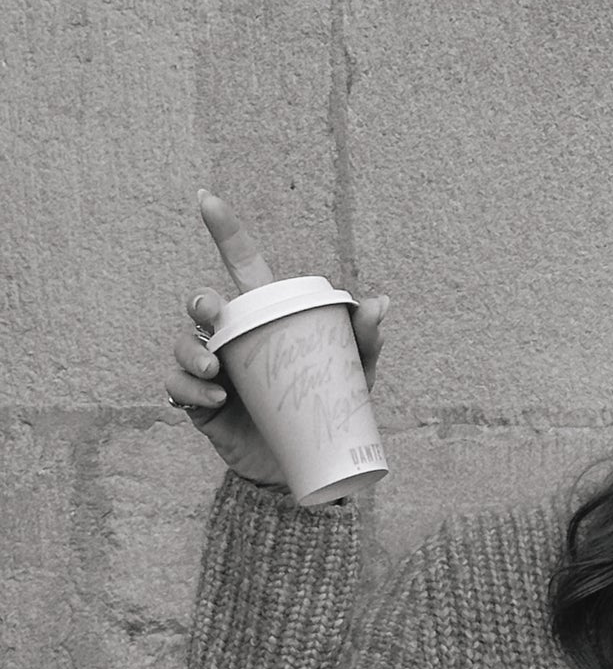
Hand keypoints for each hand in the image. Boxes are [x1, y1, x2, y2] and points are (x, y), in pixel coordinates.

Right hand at [165, 192, 388, 487]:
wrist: (308, 470)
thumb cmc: (328, 412)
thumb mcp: (354, 376)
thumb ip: (364, 340)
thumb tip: (379, 302)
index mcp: (266, 319)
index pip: (241, 265)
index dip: (224, 230)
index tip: (206, 198)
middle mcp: (234, 338)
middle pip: (202, 302)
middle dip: (201, 301)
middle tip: (214, 314)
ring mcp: (213, 370)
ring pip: (183, 345)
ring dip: (191, 352)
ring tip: (215, 371)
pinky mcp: (200, 405)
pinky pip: (176, 388)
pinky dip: (188, 388)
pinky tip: (213, 397)